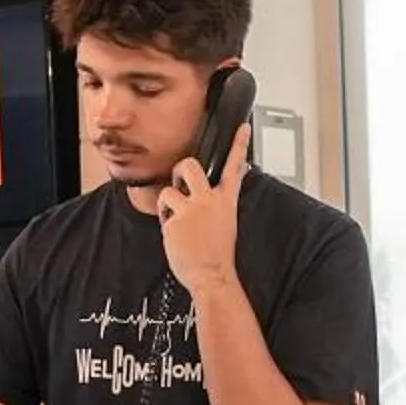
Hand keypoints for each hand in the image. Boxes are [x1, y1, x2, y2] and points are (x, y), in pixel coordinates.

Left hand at [157, 124, 250, 295]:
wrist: (212, 276)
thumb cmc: (217, 255)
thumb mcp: (226, 224)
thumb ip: (218, 205)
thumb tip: (213, 194)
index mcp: (226, 202)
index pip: (234, 167)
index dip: (239, 145)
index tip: (243, 128)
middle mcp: (209, 201)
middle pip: (190, 166)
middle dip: (180, 169)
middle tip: (179, 181)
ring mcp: (191, 210)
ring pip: (169, 191)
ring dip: (167, 205)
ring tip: (177, 221)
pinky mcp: (174, 221)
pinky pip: (162, 214)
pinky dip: (165, 223)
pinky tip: (176, 237)